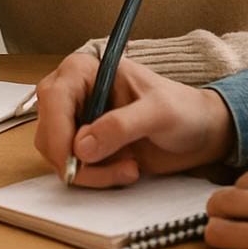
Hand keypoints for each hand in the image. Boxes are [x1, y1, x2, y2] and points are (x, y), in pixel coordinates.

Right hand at [33, 54, 234, 186]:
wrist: (198, 131)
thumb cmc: (182, 109)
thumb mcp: (158, 112)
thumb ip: (120, 126)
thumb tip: (81, 147)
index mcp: (84, 71)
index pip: (53, 98)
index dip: (58, 131)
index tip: (74, 161)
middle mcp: (73, 94)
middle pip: (49, 131)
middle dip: (78, 159)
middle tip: (121, 170)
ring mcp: (76, 121)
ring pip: (59, 155)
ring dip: (91, 172)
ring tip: (130, 168)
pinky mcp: (85, 146)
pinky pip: (74, 168)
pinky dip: (96, 177)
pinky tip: (126, 169)